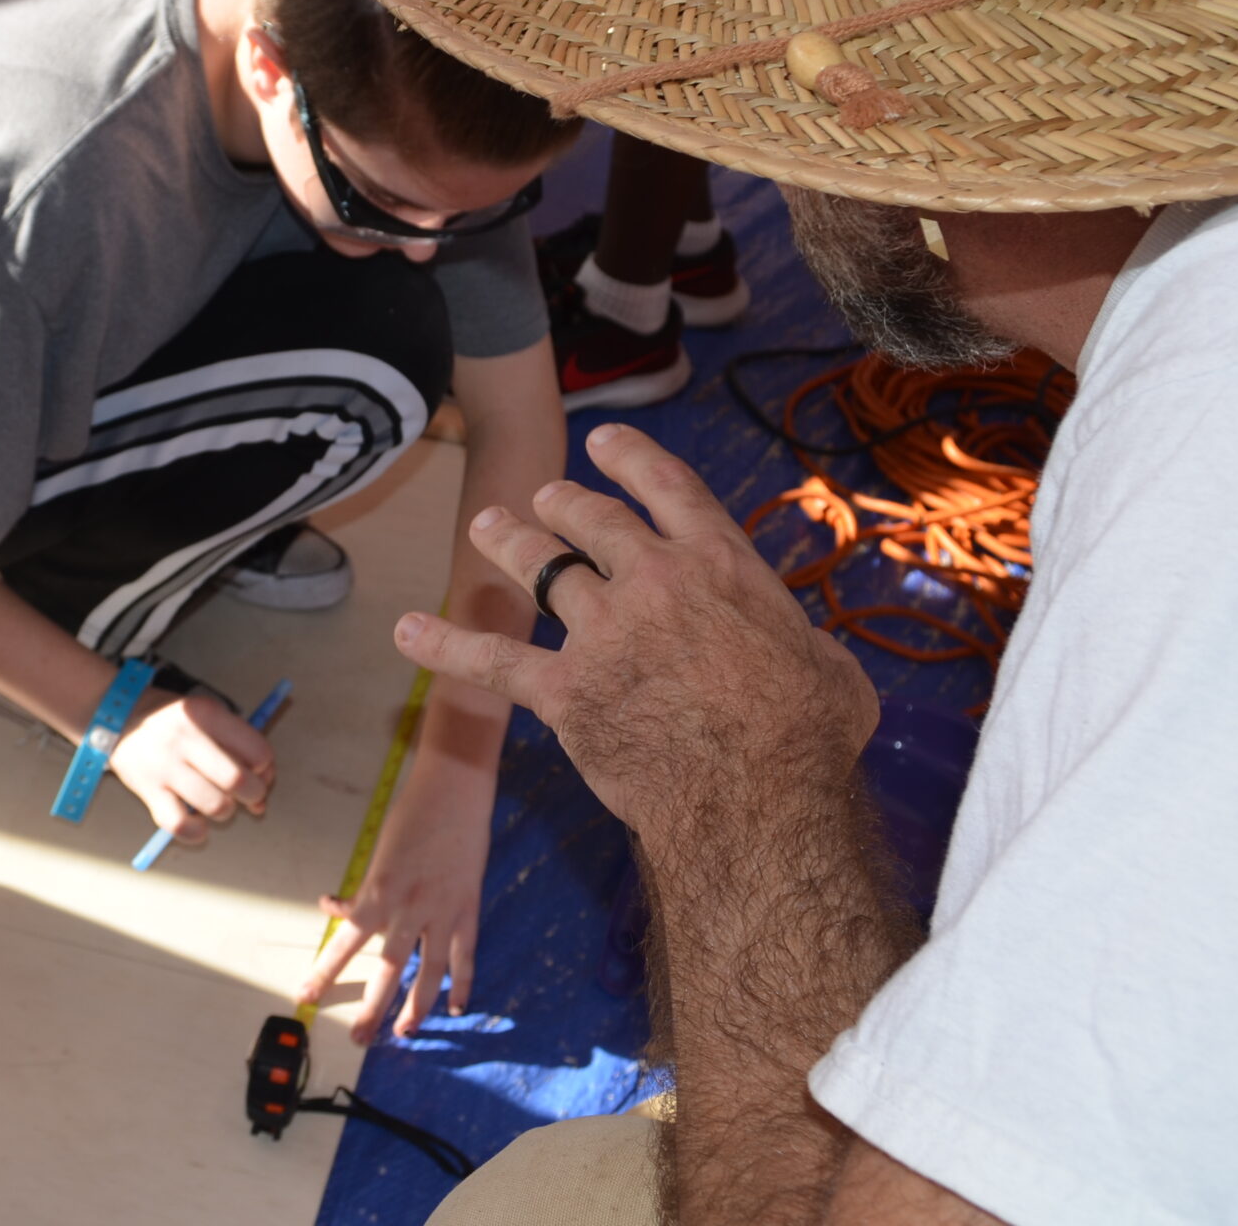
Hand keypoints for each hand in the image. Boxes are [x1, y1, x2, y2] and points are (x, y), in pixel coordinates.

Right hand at [107, 688, 274, 844]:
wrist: (121, 717)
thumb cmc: (175, 722)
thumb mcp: (209, 715)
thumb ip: (240, 748)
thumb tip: (262, 796)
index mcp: (208, 714)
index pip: (257, 751)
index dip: (267, 770)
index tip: (260, 774)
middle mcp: (187, 738)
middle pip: (238, 780)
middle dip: (253, 795)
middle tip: (248, 796)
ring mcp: (166, 765)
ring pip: (215, 805)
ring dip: (225, 811)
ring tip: (218, 803)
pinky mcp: (148, 789)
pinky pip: (179, 823)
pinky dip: (195, 832)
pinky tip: (198, 825)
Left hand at [298, 752, 494, 1042]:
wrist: (456, 788)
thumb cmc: (411, 814)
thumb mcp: (378, 852)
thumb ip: (362, 890)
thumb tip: (334, 907)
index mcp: (379, 891)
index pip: (345, 941)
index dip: (325, 972)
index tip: (305, 996)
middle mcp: (409, 908)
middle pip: (387, 969)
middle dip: (372, 1007)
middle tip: (359, 1039)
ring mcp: (443, 911)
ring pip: (429, 972)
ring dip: (417, 1007)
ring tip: (405, 1032)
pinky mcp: (468, 908)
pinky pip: (465, 955)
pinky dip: (462, 983)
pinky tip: (456, 1008)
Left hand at [392, 423, 877, 846]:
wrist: (758, 795)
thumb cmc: (808, 737)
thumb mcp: (831, 670)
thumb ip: (807, 647)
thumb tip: (811, 661)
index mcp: (721, 564)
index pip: (667, 488)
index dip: (629, 457)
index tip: (602, 441)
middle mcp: (653, 581)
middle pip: (591, 522)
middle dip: (562, 503)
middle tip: (544, 496)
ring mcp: (603, 632)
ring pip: (539, 570)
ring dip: (507, 543)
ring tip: (487, 526)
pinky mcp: (565, 691)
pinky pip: (492, 661)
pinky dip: (444, 644)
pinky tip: (407, 630)